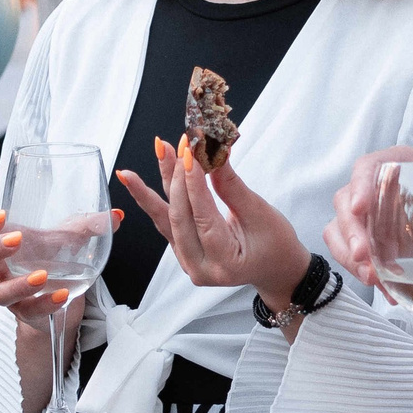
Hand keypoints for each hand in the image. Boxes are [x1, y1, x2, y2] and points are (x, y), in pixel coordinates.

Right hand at [0, 205, 122, 332]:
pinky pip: (30, 311)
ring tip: (42, 276)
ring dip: (19, 285)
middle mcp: (2, 271)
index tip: (1, 215)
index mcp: (5, 245)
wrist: (62, 297)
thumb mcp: (70, 239)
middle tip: (16, 240)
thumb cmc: (56, 259)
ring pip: (0, 294)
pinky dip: (45, 303)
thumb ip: (90, 225)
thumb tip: (116, 215)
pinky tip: (62, 295)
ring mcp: (12, 294)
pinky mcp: (28, 313)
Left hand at [115, 136, 308, 305]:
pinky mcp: (181, 250)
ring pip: (166, 218)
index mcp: (225, 263)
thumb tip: (213, 153)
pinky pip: (165, 221)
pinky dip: (155, 197)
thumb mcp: (260, 213)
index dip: (194, 182)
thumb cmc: (275, 244)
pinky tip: (137, 180)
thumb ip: (231, 186)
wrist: (275, 268)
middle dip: (176, 176)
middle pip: (179, 216)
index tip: (189, 152)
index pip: (203, 217)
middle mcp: (200, 268)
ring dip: (154, 184)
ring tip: (146, 158)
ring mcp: (187, 261)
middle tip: (179, 143)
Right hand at [327, 146, 412, 285]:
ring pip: (339, 229)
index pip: (369, 166)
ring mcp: (366, 214)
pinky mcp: (364, 238)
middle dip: (351, 232)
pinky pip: (347, 251)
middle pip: (346, 202)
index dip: (360, 184)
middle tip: (365, 258)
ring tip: (373, 279)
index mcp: (400, 165)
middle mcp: (377, 186)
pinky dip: (358, 270)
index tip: (360, 208)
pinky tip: (384, 289)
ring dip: (349, 256)